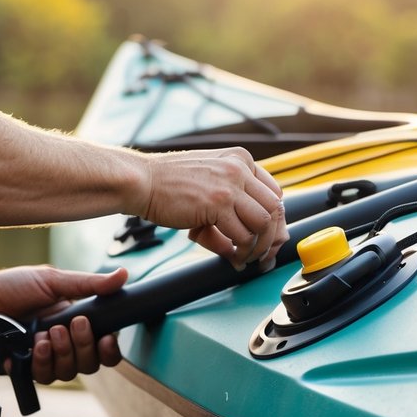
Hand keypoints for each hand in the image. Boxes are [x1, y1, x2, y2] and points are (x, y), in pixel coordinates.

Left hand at [0, 265, 126, 383]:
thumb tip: (123, 275)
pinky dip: (41, 361)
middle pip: (90, 364)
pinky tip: (34, 346)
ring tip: (45, 334)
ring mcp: (45, 359)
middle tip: (70, 325)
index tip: (106, 338)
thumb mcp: (53, 281)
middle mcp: (64, 346)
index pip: (104, 347)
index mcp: (76, 324)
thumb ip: (89, 284)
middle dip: (82, 345)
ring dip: (61, 353)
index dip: (109, 349)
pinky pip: (43, 378)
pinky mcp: (26, 370)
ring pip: (68, 373)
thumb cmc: (12, 287)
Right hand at [140, 148, 287, 270]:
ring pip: (263, 223)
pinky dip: (240, 252)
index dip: (274, 220)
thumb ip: (231, 201)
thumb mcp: (208, 182)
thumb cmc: (167, 184)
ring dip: (257, 247)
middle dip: (272, 237)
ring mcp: (230, 184)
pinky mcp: (218, 203)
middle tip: (264, 255)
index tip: (269, 238)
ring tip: (245, 258)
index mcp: (240, 158)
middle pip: (275, 208)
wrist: (141, 181)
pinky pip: (243, 235)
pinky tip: (232, 257)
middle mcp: (239, 168)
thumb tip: (248, 239)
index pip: (274, 192)